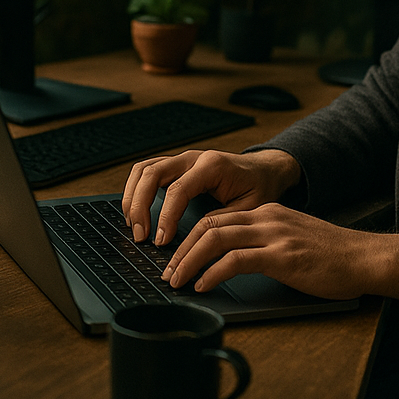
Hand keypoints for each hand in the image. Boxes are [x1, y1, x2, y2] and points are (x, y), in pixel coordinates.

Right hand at [121, 148, 301, 245]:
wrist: (265, 170)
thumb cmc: (259, 188)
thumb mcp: (249, 209)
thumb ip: (223, 221)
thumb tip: (197, 240)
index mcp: (212, 165)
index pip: (178, 189)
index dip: (165, 216)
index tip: (161, 241)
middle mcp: (194, 157)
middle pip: (152, 173)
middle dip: (139, 205)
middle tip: (140, 236)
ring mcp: (184, 159)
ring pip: (145, 168)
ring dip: (133, 196)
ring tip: (133, 224)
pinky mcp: (178, 166)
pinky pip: (148, 170)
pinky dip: (136, 189)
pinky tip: (135, 211)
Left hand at [161, 203, 398, 301]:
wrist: (364, 258)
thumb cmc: (332, 256)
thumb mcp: (293, 239)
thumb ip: (265, 243)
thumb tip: (233, 262)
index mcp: (268, 212)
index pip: (218, 217)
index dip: (191, 237)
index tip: (177, 259)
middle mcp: (267, 217)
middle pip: (210, 224)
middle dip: (182, 249)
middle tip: (168, 272)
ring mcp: (274, 234)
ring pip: (216, 237)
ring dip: (189, 260)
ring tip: (177, 280)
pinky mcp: (282, 256)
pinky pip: (236, 260)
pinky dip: (213, 272)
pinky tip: (203, 285)